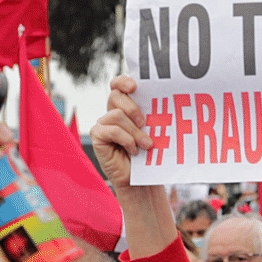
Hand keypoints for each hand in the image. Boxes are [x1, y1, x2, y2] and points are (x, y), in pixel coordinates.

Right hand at [91, 75, 151, 192]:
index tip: (135, 86)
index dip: (123, 81)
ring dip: (134, 131)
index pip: (118, 85)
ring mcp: (103, 124)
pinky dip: (126, 140)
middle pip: (116, 96)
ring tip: (146, 145)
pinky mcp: (97, 136)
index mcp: (125, 107)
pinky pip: (111, 130)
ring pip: (116, 115)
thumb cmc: (149, 155)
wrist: (142, 179)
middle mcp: (111, 113)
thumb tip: (164, 102)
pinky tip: (133, 150)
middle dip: (132, 108)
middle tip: (144, 123)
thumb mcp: (153, 131)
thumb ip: (151, 116)